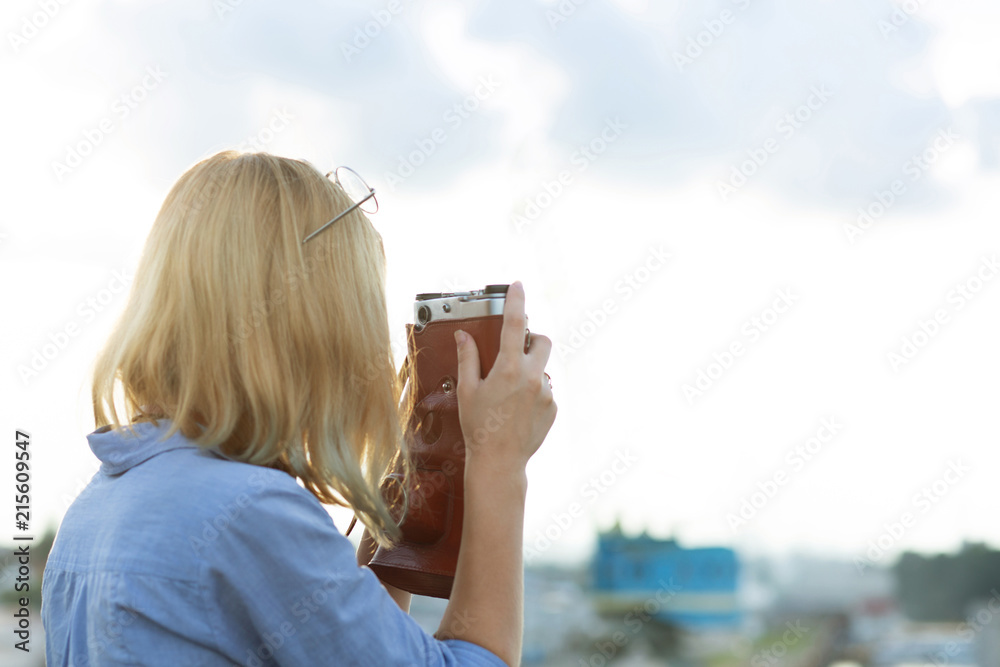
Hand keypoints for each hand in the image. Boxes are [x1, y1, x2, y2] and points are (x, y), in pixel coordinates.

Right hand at [454, 281, 556, 472]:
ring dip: (529, 371)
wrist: (499, 461)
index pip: (516, 323)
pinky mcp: (553, 407)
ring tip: (509, 393)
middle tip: (516, 350)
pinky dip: (533, 392)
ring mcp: (546, 393)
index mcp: (510, 369)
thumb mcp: (467, 390)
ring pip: (543, 368)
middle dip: (533, 339)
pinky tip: (516, 409)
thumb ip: (468, 358)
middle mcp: (532, 377)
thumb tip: (463, 336)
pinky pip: (545, 390)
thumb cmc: (479, 427)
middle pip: (543, 341)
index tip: (518, 285)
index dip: (517, 300)